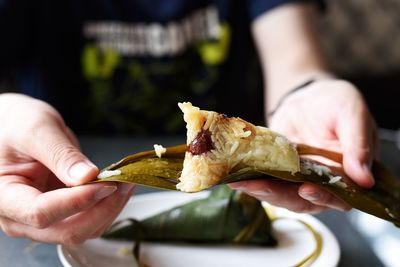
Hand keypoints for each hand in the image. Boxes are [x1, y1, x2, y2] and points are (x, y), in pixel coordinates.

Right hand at [0, 93, 134, 243]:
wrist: (14, 126)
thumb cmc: (16, 124)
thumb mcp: (37, 129)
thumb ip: (60, 154)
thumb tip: (89, 176)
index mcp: (3, 196)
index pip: (41, 212)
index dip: (78, 201)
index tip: (107, 184)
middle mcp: (20, 217)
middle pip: (66, 231)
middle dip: (101, 209)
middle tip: (125, 181)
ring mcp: (42, 220)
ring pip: (83, 231)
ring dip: (109, 209)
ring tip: (125, 180)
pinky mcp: (61, 214)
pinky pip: (89, 221)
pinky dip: (107, 207)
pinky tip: (118, 186)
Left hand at [230, 79, 377, 212]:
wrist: (307, 95)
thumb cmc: (335, 102)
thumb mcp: (352, 113)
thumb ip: (358, 143)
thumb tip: (364, 178)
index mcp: (347, 174)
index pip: (339, 197)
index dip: (323, 198)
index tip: (305, 189)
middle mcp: (322, 182)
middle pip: (303, 201)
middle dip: (280, 195)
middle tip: (259, 186)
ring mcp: (296, 178)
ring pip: (280, 194)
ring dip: (260, 190)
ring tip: (241, 183)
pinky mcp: (277, 170)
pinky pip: (264, 179)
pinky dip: (250, 179)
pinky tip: (235, 177)